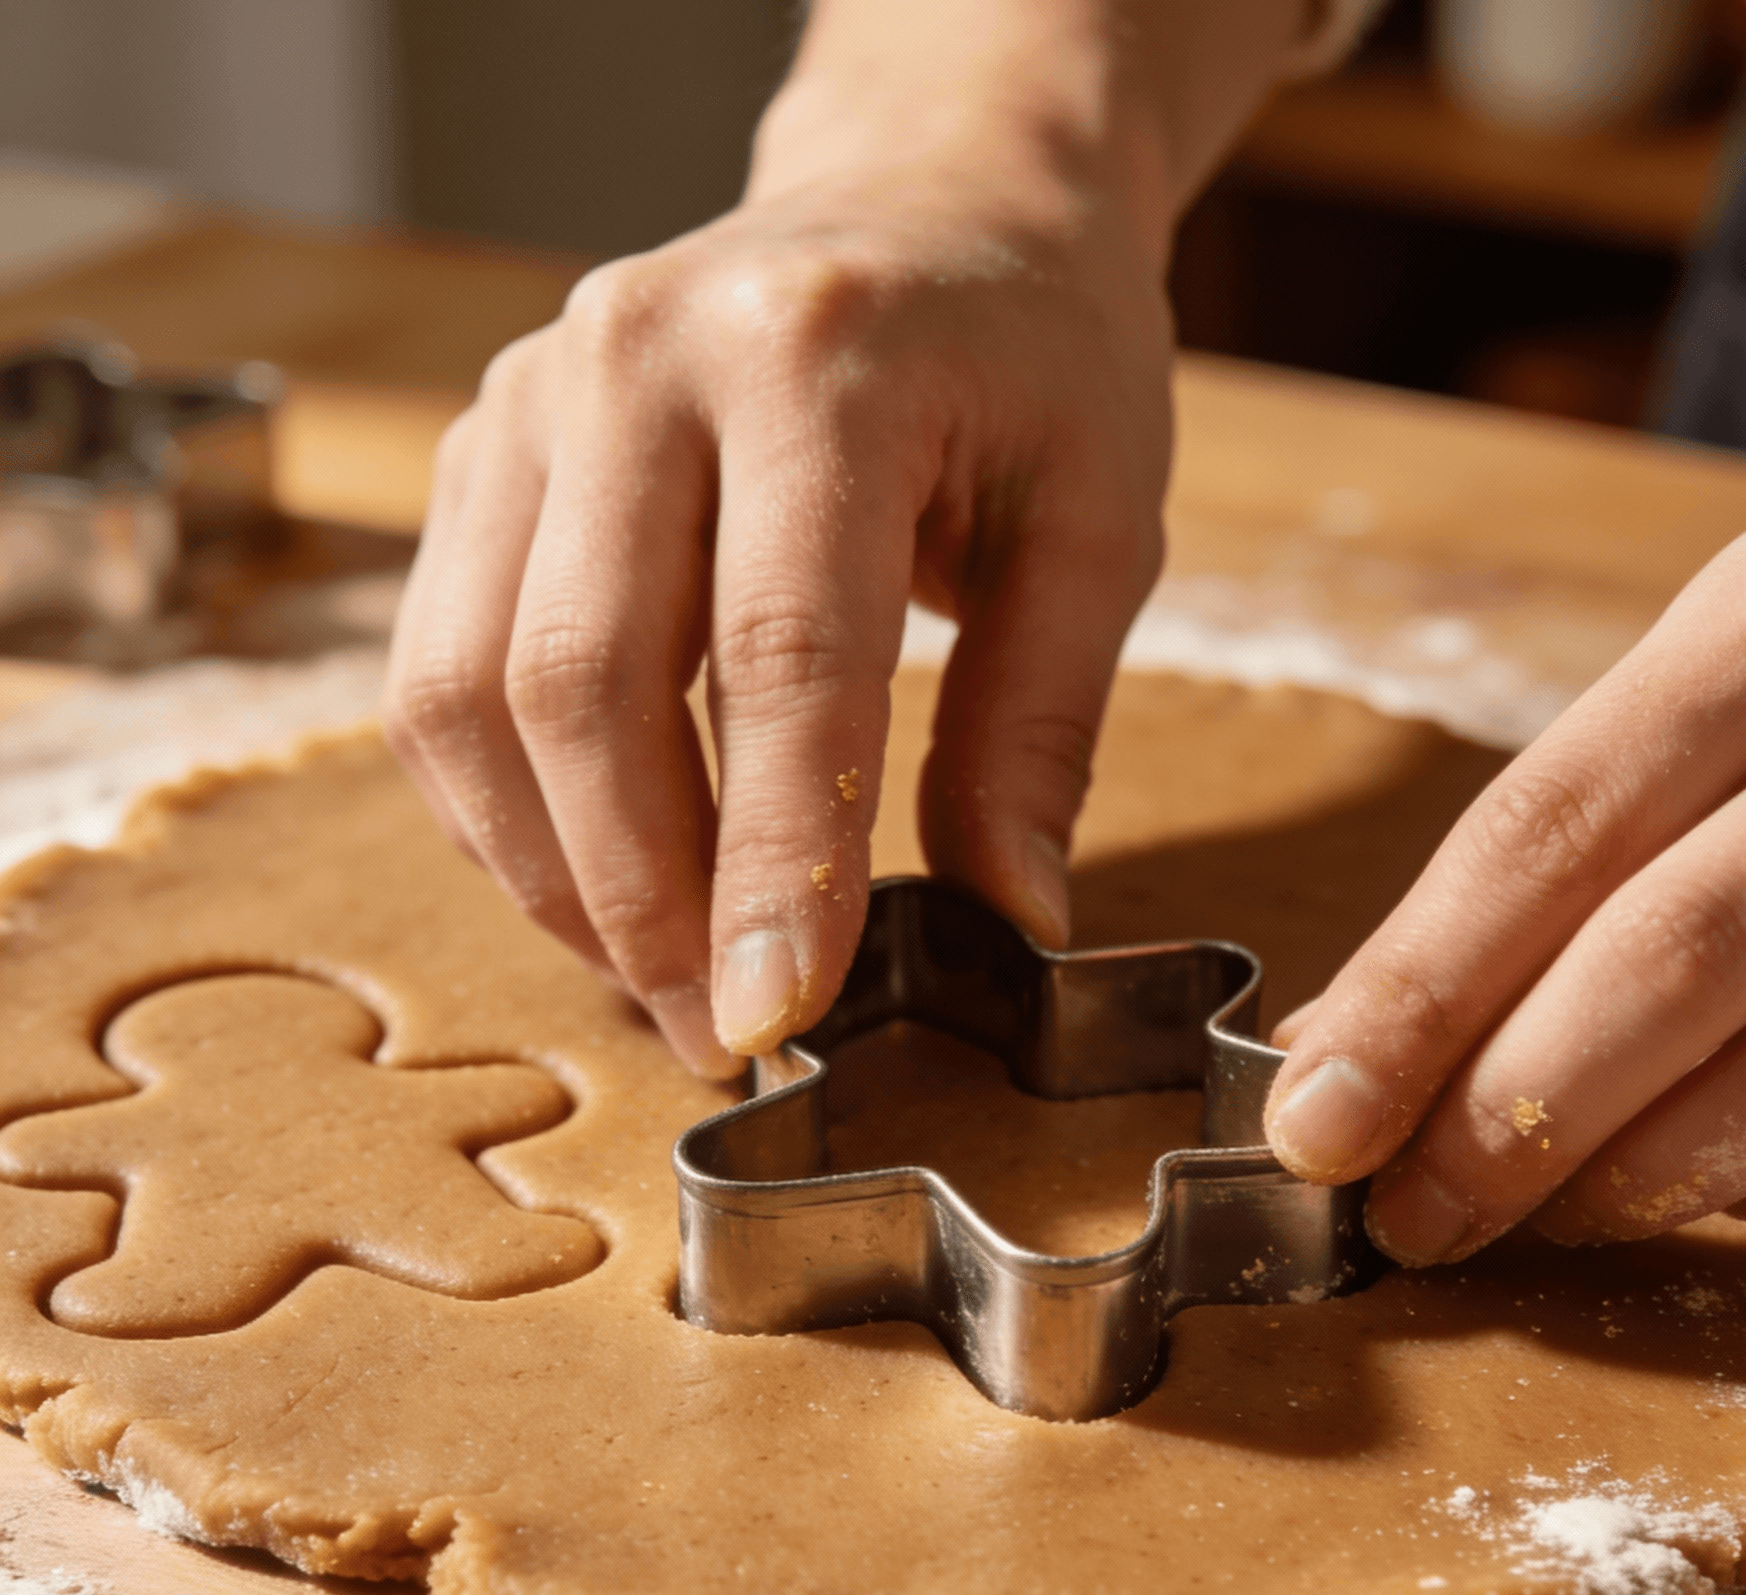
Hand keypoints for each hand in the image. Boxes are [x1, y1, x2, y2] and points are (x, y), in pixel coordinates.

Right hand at [382, 0, 1304, 1076]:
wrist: (922, 200)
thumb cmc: (1026, 359)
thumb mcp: (1096, 524)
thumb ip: (1038, 729)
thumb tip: (1008, 925)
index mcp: (820, 357)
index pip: (777, 652)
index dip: (773, 858)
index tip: (780, 1012)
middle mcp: (639, 357)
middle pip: (583, 687)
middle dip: (645, 900)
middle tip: (723, 1029)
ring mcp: (530, 400)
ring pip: (470, 696)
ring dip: (556, 877)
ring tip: (662, 976)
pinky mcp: (478, 458)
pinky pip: (435, 678)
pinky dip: (501, 815)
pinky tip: (593, 882)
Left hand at [1262, 510, 1745, 1257]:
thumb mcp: (1724, 694)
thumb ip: (1562, 850)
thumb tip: (1344, 1044)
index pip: (1544, 830)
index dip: (1415, 998)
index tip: (1315, 1123)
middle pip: (1661, 953)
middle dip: (1510, 1118)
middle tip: (1416, 1217)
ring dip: (1637, 1177)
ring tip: (1547, 1216)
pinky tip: (1718, 1186)